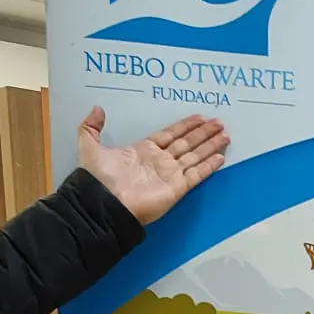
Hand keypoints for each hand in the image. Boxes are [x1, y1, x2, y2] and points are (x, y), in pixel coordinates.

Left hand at [76, 107, 229, 225]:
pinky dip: (209, 166)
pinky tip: (220, 157)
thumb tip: (97, 109)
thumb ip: (91, 127)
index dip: (185, 126)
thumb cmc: (99, 178)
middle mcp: (160, 161)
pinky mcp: (177, 188)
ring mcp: (170, 175)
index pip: (170, 134)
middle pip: (187, 143)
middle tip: (219, 123)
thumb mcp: (89, 146)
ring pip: (195, 156)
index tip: (199, 117)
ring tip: (225, 135)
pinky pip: (197, 174)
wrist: (105, 204)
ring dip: (210, 146)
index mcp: (144, 151)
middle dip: (203, 133)